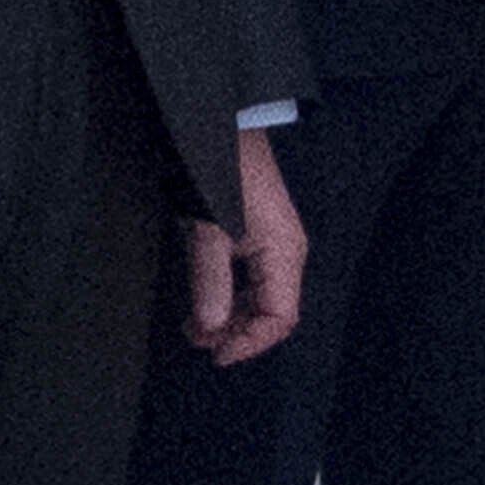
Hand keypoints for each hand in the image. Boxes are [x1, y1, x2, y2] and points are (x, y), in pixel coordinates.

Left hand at [183, 129, 307, 365]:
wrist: (222, 129)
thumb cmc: (218, 175)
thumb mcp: (208, 232)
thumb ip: (210, 282)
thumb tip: (210, 327)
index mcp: (284, 254)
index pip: (280, 317)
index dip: (250, 343)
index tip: (216, 355)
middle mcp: (288, 253)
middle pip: (274, 312)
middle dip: (238, 333)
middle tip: (197, 341)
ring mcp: (277, 244)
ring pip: (264, 298)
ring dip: (232, 317)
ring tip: (196, 327)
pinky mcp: (262, 235)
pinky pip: (255, 280)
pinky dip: (232, 297)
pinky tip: (207, 302)